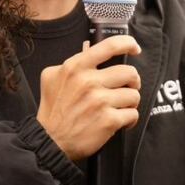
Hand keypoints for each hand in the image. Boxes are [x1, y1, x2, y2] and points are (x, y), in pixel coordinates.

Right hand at [36, 35, 141, 160]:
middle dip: (132, 82)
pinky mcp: (108, 121)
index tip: (134, 48)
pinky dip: (129, 119)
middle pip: (129, 73)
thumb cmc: (52, 110)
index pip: (110, 46)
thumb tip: (88, 48)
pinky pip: (133, 114)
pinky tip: (120, 121)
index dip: (128, 43)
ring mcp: (100, 101)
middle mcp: (88, 81)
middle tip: (126, 88)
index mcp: (75, 67)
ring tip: (120, 107)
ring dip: (130, 103)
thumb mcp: (52, 77)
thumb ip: (71, 62)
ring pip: (134, 95)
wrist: (50, 141)